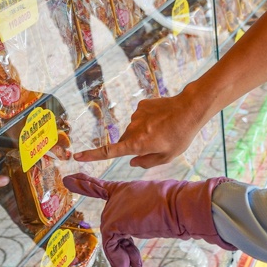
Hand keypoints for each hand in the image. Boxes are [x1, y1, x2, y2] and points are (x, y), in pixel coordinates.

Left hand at [62, 173, 227, 266]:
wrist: (182, 205)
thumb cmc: (179, 208)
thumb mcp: (157, 212)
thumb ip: (143, 224)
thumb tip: (135, 244)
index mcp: (128, 189)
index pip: (101, 187)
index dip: (85, 183)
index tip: (70, 178)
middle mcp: (118, 195)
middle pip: (111, 226)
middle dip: (123, 247)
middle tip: (136, 263)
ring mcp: (115, 207)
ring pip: (110, 237)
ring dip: (121, 256)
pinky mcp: (114, 221)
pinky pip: (111, 245)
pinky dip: (118, 259)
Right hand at [71, 90, 209, 167]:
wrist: (189, 108)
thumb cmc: (180, 135)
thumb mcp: (167, 156)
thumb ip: (146, 162)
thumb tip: (132, 162)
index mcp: (137, 144)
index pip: (110, 152)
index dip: (92, 155)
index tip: (77, 156)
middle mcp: (133, 129)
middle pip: (125, 141)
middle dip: (135, 145)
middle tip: (157, 144)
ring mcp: (136, 115)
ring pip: (133, 129)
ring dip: (143, 132)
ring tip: (163, 130)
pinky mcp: (141, 105)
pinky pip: (140, 117)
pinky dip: (148, 121)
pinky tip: (162, 119)